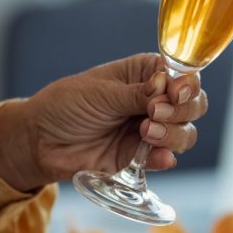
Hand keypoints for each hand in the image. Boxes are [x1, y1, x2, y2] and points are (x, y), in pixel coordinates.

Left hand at [0, 53, 207, 190]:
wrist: (39, 140)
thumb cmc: (65, 104)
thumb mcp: (101, 93)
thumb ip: (138, 94)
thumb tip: (168, 89)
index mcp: (145, 74)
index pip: (183, 76)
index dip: (187, 85)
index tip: (175, 93)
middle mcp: (153, 100)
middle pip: (193, 106)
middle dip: (182, 110)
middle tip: (155, 113)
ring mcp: (148, 130)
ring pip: (184, 134)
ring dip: (173, 134)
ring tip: (146, 132)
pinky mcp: (138, 157)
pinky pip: (164, 159)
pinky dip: (166, 157)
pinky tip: (159, 157)